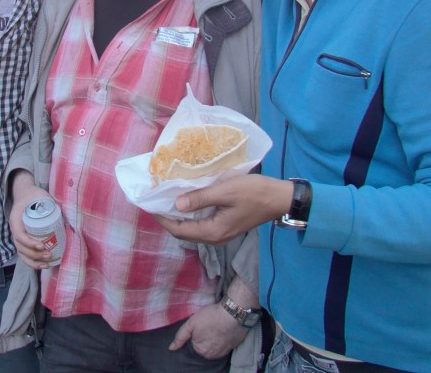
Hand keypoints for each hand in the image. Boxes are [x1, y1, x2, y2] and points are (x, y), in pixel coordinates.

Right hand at [9, 171, 58, 268]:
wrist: (25, 193)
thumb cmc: (34, 195)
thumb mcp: (41, 195)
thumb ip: (51, 203)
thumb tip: (67, 212)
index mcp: (16, 218)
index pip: (19, 235)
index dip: (29, 243)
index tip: (42, 245)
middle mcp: (14, 229)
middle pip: (20, 247)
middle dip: (34, 254)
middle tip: (49, 254)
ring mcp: (17, 235)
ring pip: (21, 253)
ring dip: (33, 261)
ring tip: (47, 263)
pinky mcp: (22, 240)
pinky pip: (24, 254)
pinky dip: (32, 262)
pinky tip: (43, 265)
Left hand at [156, 174, 292, 244]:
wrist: (279, 199)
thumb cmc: (254, 193)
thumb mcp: (224, 192)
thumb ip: (200, 199)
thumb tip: (176, 205)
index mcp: (213, 231)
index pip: (179, 230)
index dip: (163, 219)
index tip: (150, 204)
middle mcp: (215, 238)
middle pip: (184, 232)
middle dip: (168, 218)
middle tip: (156, 201)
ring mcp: (221, 234)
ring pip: (193, 229)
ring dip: (179, 217)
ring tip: (168, 200)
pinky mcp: (226, 227)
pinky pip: (202, 225)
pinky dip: (191, 216)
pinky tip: (187, 202)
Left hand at [169, 303, 244, 358]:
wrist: (233, 314)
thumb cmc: (211, 317)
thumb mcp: (191, 323)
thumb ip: (180, 337)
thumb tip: (171, 348)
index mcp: (201, 351)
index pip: (194, 344)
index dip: (195, 334)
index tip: (199, 326)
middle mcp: (212, 355)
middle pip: (204, 346)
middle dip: (204, 338)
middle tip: (208, 325)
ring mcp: (223, 352)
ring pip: (214, 346)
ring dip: (213, 339)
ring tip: (215, 327)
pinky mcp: (232, 347)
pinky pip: (223, 345)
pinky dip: (222, 339)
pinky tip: (222, 330)